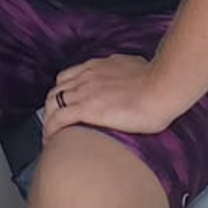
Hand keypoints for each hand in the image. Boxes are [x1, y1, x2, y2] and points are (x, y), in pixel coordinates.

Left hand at [43, 53, 179, 139]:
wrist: (159, 88)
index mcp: (96, 67)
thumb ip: (127, 70)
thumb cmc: (155, 81)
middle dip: (51, 108)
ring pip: (52, 104)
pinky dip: (51, 129)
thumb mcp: (136, 67)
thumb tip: (132, 71)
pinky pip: (58, 119)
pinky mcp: (86, 109)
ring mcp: (83, 92)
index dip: (62, 93)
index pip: (67, 78)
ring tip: (50, 136)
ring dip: (48, 120)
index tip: (64, 106)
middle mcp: (85, 77)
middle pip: (55, 91)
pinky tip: (50, 140)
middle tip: (54, 125)